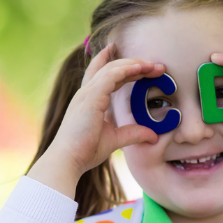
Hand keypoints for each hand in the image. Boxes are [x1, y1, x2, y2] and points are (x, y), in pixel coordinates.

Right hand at [41, 45, 164, 174]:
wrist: (68, 159)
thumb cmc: (85, 151)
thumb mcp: (115, 139)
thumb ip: (133, 133)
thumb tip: (153, 136)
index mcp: (88, 101)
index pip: (103, 75)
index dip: (120, 66)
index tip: (137, 62)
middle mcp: (86, 93)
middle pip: (111, 69)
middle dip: (133, 64)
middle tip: (154, 65)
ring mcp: (87, 93)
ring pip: (112, 68)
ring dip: (134, 64)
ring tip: (153, 66)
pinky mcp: (91, 96)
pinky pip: (112, 75)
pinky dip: (127, 69)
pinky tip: (142, 68)